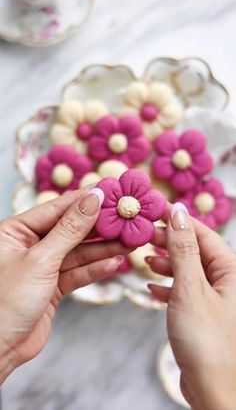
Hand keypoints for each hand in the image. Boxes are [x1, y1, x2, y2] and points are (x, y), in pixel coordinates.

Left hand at [0, 187, 127, 383]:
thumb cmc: (5, 303)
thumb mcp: (41, 260)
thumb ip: (70, 230)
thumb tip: (92, 200)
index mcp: (15, 231)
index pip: (56, 208)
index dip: (84, 199)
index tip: (110, 191)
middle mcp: (28, 246)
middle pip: (70, 229)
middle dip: (98, 227)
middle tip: (125, 218)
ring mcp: (41, 266)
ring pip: (77, 252)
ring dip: (103, 249)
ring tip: (128, 242)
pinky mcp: (52, 286)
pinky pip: (77, 272)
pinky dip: (95, 269)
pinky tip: (114, 262)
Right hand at [147, 203, 235, 409]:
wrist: (213, 391)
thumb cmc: (207, 341)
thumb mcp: (190, 288)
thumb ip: (183, 249)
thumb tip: (178, 213)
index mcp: (230, 271)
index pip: (204, 234)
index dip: (179, 221)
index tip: (156, 211)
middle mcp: (225, 282)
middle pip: (195, 250)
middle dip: (170, 242)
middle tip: (145, 236)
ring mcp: (213, 298)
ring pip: (188, 270)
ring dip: (167, 264)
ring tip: (146, 261)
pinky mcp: (201, 314)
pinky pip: (184, 291)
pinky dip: (167, 287)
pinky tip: (152, 289)